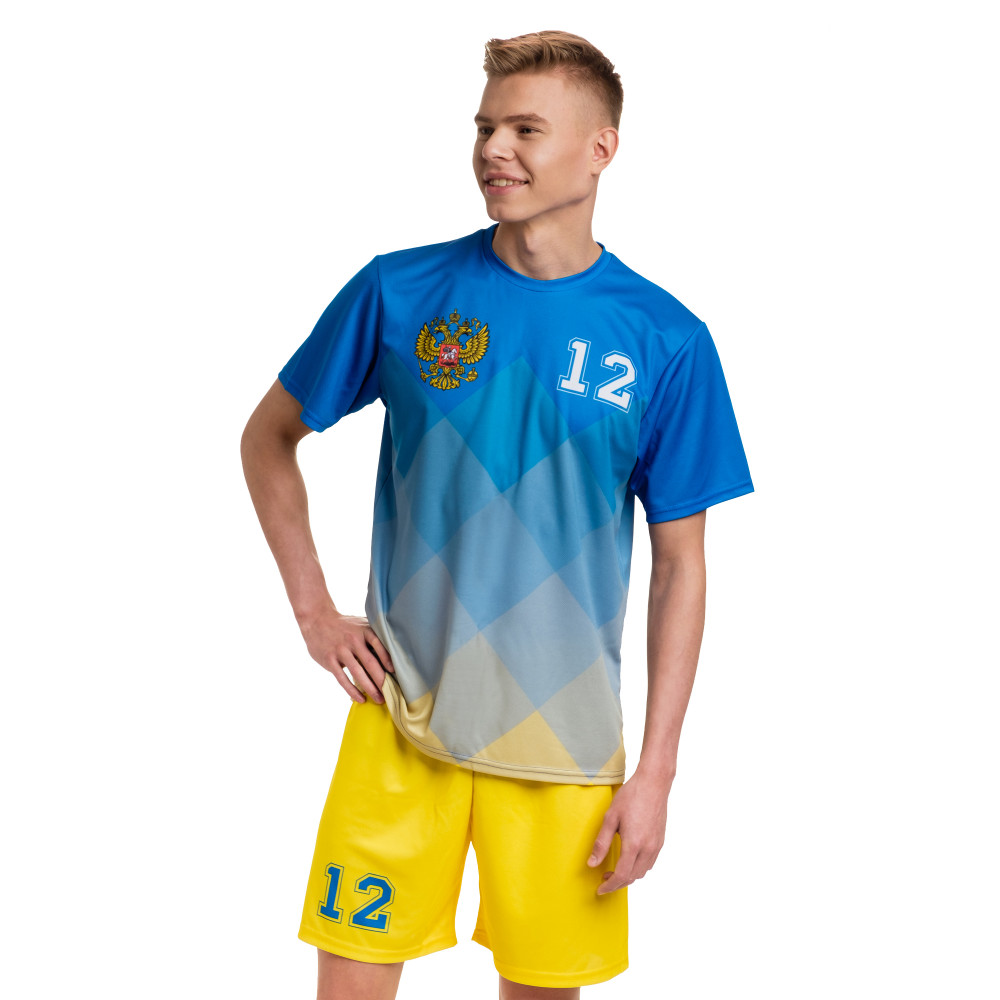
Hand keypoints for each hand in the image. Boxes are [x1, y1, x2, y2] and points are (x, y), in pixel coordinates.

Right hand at [298, 608, 394, 704]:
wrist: (317, 620)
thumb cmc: (345, 625)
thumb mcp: (361, 624)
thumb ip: (374, 635)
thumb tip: (394, 652)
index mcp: (364, 630)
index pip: (379, 645)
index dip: (388, 659)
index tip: (396, 672)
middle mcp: (353, 640)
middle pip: (370, 662)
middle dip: (381, 680)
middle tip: (390, 693)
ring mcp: (341, 650)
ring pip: (358, 673)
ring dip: (370, 688)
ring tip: (379, 699)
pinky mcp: (330, 660)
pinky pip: (343, 678)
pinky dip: (352, 691)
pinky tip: (360, 699)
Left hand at [588, 770, 670, 894]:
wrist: (654, 783)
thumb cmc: (631, 796)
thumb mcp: (610, 817)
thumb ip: (601, 843)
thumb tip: (592, 863)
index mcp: (634, 844)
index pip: (621, 875)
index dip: (609, 886)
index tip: (600, 889)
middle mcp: (648, 848)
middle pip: (632, 877)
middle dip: (617, 883)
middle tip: (604, 880)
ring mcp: (656, 845)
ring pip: (642, 872)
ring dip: (628, 876)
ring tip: (614, 870)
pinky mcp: (660, 841)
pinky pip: (649, 863)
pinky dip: (638, 868)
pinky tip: (629, 860)